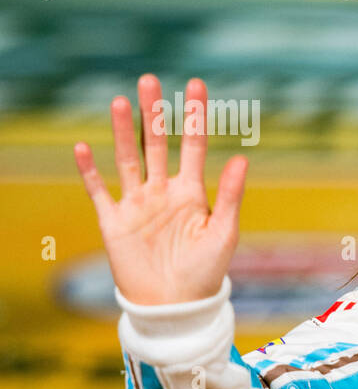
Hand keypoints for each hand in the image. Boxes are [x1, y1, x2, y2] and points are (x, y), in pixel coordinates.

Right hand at [74, 74, 247, 304]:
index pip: (194, 146)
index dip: (195, 117)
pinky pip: (99, 191)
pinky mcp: (114, 222)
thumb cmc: (206, 273)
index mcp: (192, 193)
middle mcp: (163, 192)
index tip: (195, 85)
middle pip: (156, 144)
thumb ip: (230, 195)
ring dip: (122, 131)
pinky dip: (89, 171)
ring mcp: (137, 205)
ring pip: (128, 159)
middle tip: (149, 80)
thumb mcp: (223, 232)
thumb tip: (242, 158)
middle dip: (153, 113)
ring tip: (119, 101)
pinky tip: (82, 147)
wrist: (175, 307)